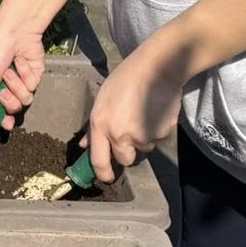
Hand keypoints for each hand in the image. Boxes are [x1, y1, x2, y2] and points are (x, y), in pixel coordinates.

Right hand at [0, 24, 45, 135]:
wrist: (17, 33)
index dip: (0, 120)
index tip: (5, 125)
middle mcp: (7, 87)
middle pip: (12, 110)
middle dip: (8, 102)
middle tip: (3, 92)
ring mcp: (21, 83)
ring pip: (23, 101)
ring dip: (16, 86)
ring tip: (10, 71)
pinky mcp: (35, 77)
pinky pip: (32, 87)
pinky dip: (25, 75)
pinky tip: (21, 62)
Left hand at [85, 43, 183, 184]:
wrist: (156, 69)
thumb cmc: (125, 79)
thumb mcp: (102, 100)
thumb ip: (94, 127)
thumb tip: (84, 145)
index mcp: (102, 126)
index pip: (99, 160)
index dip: (103, 174)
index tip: (107, 178)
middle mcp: (121, 135)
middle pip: (125, 159)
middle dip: (127, 152)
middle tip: (130, 133)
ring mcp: (143, 136)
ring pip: (143, 147)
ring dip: (143, 137)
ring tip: (144, 113)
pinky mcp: (161, 133)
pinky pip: (157, 138)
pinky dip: (156, 129)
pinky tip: (155, 110)